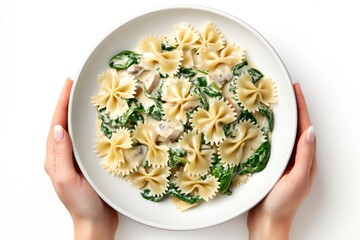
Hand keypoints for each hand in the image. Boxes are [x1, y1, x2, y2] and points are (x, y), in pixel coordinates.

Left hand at [45, 79, 117, 239]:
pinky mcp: (85, 163)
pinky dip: (87, 127)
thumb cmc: (82, 204)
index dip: (61, 103)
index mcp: (54, 159)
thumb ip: (62, 155)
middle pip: (62, 124)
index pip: (56, 125)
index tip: (68, 85)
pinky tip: (95, 122)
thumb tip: (58, 129)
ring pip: (73, 130)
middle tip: (75, 86)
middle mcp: (62, 156)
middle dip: (66, 103)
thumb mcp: (68, 179)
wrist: (95, 222)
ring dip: (76, 113)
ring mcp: (73, 159)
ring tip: (83, 98)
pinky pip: (84, 140)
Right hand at [247, 83, 316, 239]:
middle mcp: (297, 158)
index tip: (296, 89)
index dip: (301, 107)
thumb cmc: (282, 204)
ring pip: (284, 134)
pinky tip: (262, 127)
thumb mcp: (297, 180)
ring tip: (274, 104)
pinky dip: (270, 131)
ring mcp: (285, 162)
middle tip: (285, 92)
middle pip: (296, 127)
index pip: (305, 127)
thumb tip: (310, 131)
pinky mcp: (273, 166)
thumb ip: (305, 157)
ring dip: (282, 118)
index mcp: (306, 159)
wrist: (267, 222)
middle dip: (293, 108)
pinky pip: (273, 143)